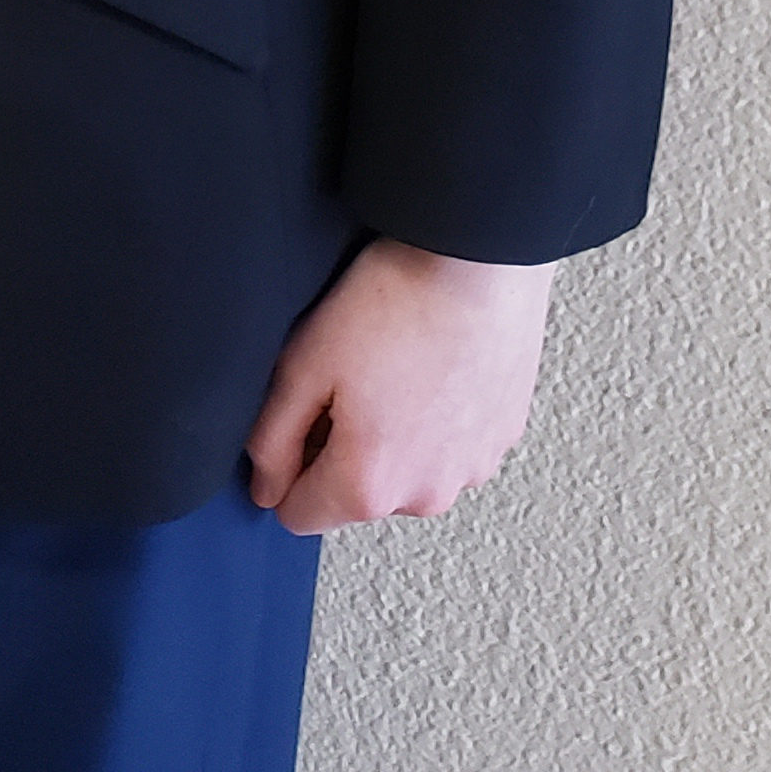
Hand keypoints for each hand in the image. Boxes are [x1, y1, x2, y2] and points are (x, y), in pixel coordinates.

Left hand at [243, 240, 556, 533]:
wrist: (478, 256)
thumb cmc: (395, 300)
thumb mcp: (304, 362)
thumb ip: (272, 438)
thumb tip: (267, 488)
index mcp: (368, 485)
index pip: (300, 515)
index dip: (286, 464)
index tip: (300, 414)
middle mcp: (425, 497)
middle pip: (357, 494)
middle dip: (343, 448)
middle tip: (350, 376)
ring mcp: (472, 470)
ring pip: (408, 472)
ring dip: (395, 437)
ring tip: (397, 365)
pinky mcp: (503, 439)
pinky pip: (452, 447)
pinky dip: (438, 419)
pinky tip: (433, 365)